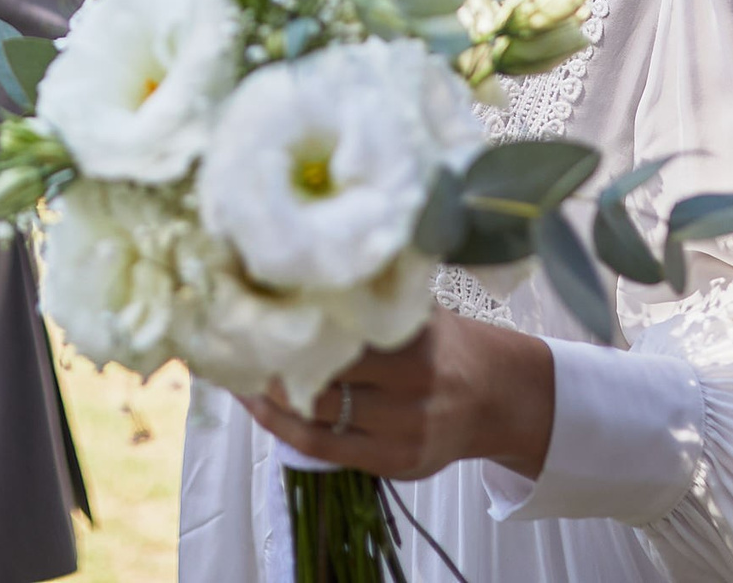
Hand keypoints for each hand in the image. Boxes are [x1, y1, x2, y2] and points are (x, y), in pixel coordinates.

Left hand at [243, 310, 555, 481]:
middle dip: (276, 359)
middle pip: (324, 374)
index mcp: (415, 338)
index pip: (342, 329)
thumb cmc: (443, 343)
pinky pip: (324, 448)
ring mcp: (404, 429)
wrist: (498, 397)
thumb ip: (372, 294)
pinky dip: (283, 427)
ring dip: (270, 395)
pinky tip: (259, 406)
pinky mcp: (395, 461)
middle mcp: (413, 386)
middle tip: (234, 338)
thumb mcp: (418, 309)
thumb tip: (299, 270)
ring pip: (318, 415)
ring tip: (238, 370)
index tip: (252, 303)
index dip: (294, 320)